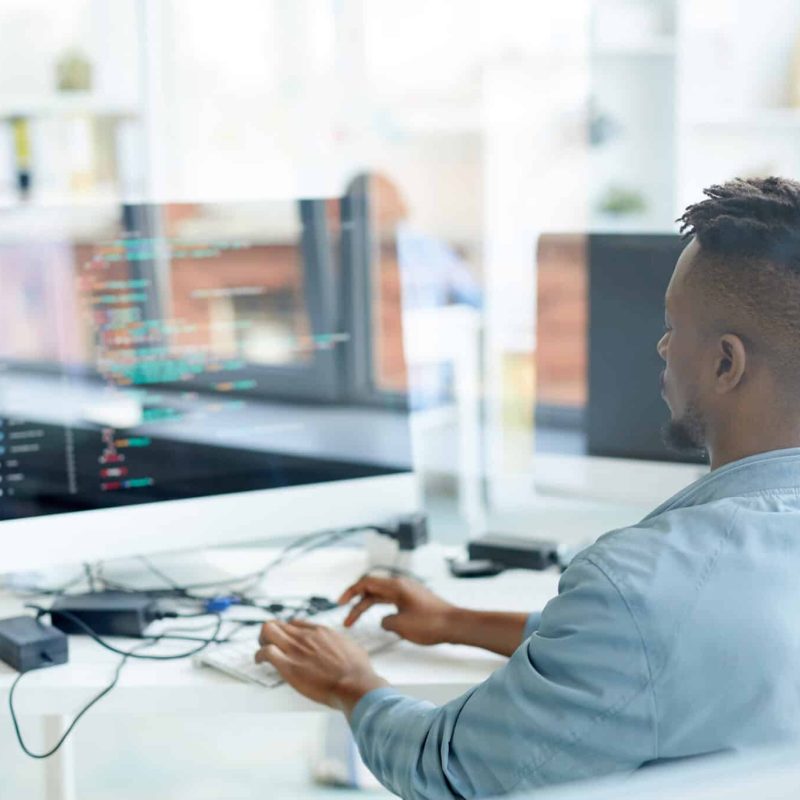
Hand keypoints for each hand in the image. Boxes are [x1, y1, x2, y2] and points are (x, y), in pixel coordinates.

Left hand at [255, 620, 386, 711]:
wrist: (355, 683)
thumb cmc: (357, 670)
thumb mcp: (352, 647)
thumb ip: (341, 645)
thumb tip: (343, 647)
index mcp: (321, 631)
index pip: (296, 623)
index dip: (288, 631)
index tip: (286, 639)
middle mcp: (306, 636)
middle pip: (278, 624)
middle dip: (270, 633)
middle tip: (269, 644)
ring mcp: (296, 649)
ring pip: (268, 631)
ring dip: (262, 641)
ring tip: (263, 651)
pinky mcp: (289, 666)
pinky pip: (266, 652)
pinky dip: (259, 655)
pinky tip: (259, 661)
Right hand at [338, 575, 455, 645]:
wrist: (456, 625)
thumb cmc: (432, 624)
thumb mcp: (400, 625)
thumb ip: (386, 622)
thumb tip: (385, 622)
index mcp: (396, 586)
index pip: (366, 582)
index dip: (350, 592)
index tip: (340, 603)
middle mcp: (401, 585)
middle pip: (372, 589)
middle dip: (357, 604)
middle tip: (347, 620)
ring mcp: (409, 592)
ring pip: (381, 596)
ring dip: (368, 608)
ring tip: (358, 622)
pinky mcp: (414, 600)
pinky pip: (392, 601)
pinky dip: (382, 610)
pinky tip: (381, 622)